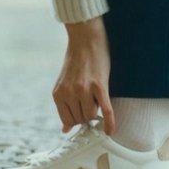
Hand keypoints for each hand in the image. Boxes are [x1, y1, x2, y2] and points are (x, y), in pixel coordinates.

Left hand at [53, 16, 114, 134]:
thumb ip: (64, 105)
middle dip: (87, 113)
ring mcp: (84, 89)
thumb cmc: (76, 59)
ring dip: (96, 111)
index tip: (82, 111)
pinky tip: (110, 131)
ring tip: (96, 96)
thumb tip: (65, 131)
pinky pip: (106, 110)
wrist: (85, 37)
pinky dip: (109, 123)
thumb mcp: (64, 83)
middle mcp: (69, 93)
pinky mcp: (99, 85)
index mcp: (58, 93)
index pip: (68, 121)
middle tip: (90, 98)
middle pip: (81, 119)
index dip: (77, 119)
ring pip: (92, 116)